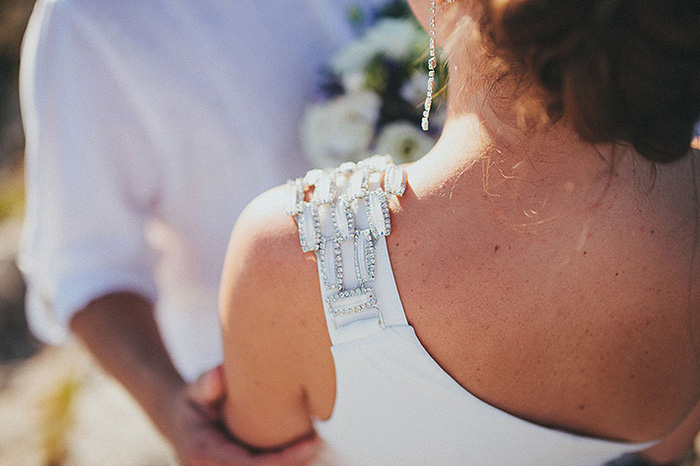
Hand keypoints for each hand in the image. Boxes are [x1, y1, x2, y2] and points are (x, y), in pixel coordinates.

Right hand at [169, 365, 318, 465]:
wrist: (177, 420)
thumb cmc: (192, 401)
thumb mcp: (193, 389)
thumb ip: (205, 383)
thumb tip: (218, 375)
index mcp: (204, 453)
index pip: (249, 465)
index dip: (284, 460)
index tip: (311, 443)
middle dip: (294, 464)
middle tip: (320, 441)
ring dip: (291, 464)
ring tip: (316, 444)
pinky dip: (284, 462)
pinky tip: (305, 450)